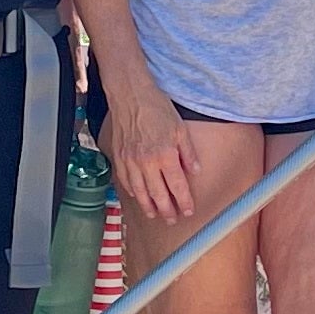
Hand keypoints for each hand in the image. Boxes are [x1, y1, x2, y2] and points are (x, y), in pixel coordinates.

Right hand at [102, 76, 199, 225]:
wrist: (130, 94)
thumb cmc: (156, 107)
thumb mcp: (180, 128)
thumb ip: (188, 152)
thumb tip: (195, 171)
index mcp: (165, 155)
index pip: (177, 186)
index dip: (184, 201)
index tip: (189, 210)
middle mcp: (147, 162)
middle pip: (158, 194)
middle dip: (167, 210)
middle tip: (173, 219)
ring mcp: (130, 161)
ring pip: (140, 192)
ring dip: (149, 206)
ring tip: (155, 214)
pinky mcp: (119, 157)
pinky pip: (125, 181)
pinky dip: (133, 192)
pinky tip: (138, 196)